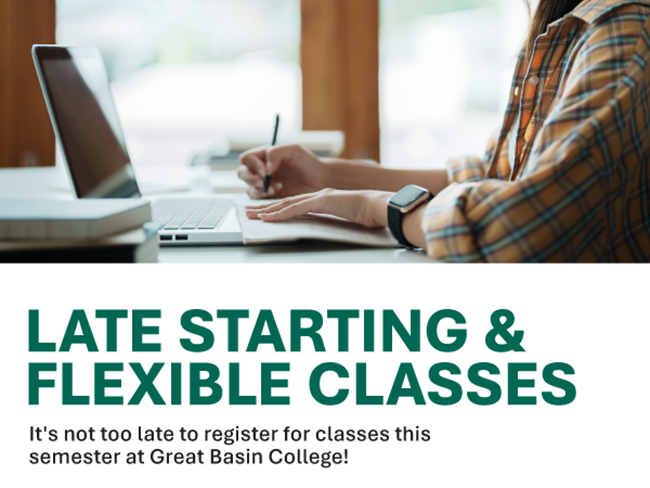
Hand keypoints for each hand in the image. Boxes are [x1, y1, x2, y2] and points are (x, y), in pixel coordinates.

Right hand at [238, 144, 330, 198]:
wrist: (320, 179)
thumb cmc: (308, 162)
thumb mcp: (294, 150)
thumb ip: (277, 152)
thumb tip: (265, 167)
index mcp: (264, 155)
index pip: (246, 158)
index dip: (252, 165)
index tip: (265, 171)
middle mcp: (261, 169)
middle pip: (242, 173)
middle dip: (250, 179)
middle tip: (263, 182)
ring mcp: (264, 183)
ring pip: (248, 188)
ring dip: (257, 189)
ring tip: (275, 188)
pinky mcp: (270, 196)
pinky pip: (258, 198)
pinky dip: (264, 197)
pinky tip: (278, 191)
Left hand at [245, 189, 391, 227]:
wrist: (379, 207)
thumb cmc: (369, 214)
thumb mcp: (347, 219)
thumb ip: (335, 221)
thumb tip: (330, 229)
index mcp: (324, 199)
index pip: (295, 204)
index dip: (278, 208)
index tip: (264, 213)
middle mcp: (318, 195)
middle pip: (286, 202)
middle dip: (265, 207)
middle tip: (249, 212)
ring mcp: (319, 197)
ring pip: (286, 204)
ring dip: (267, 210)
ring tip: (251, 215)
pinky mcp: (321, 201)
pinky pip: (295, 209)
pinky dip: (280, 214)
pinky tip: (268, 218)